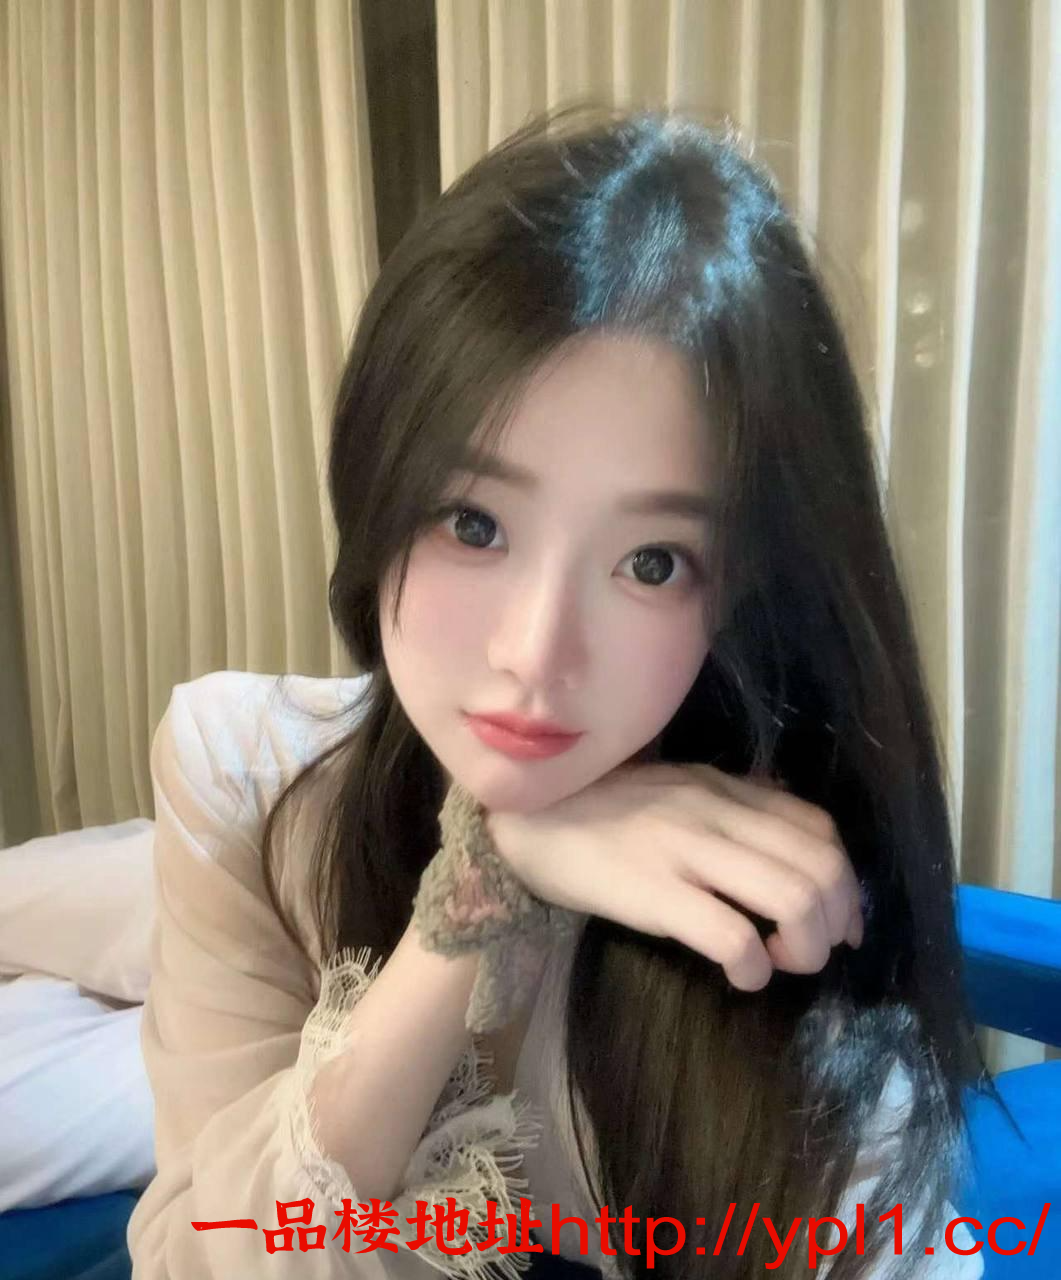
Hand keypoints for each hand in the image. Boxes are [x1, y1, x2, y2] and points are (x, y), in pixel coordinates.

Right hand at [485, 762, 862, 991]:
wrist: (526, 820)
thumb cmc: (602, 812)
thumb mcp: (678, 791)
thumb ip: (731, 808)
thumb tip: (787, 849)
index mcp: (725, 790)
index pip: (820, 829)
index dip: (846, 885)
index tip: (839, 924)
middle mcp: (716, 813)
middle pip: (820, 868)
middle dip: (835, 923)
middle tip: (811, 952)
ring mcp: (686, 851)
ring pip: (792, 898)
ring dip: (806, 947)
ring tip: (781, 963)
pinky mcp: (654, 893)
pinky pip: (732, 934)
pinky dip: (754, 966)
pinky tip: (743, 975)